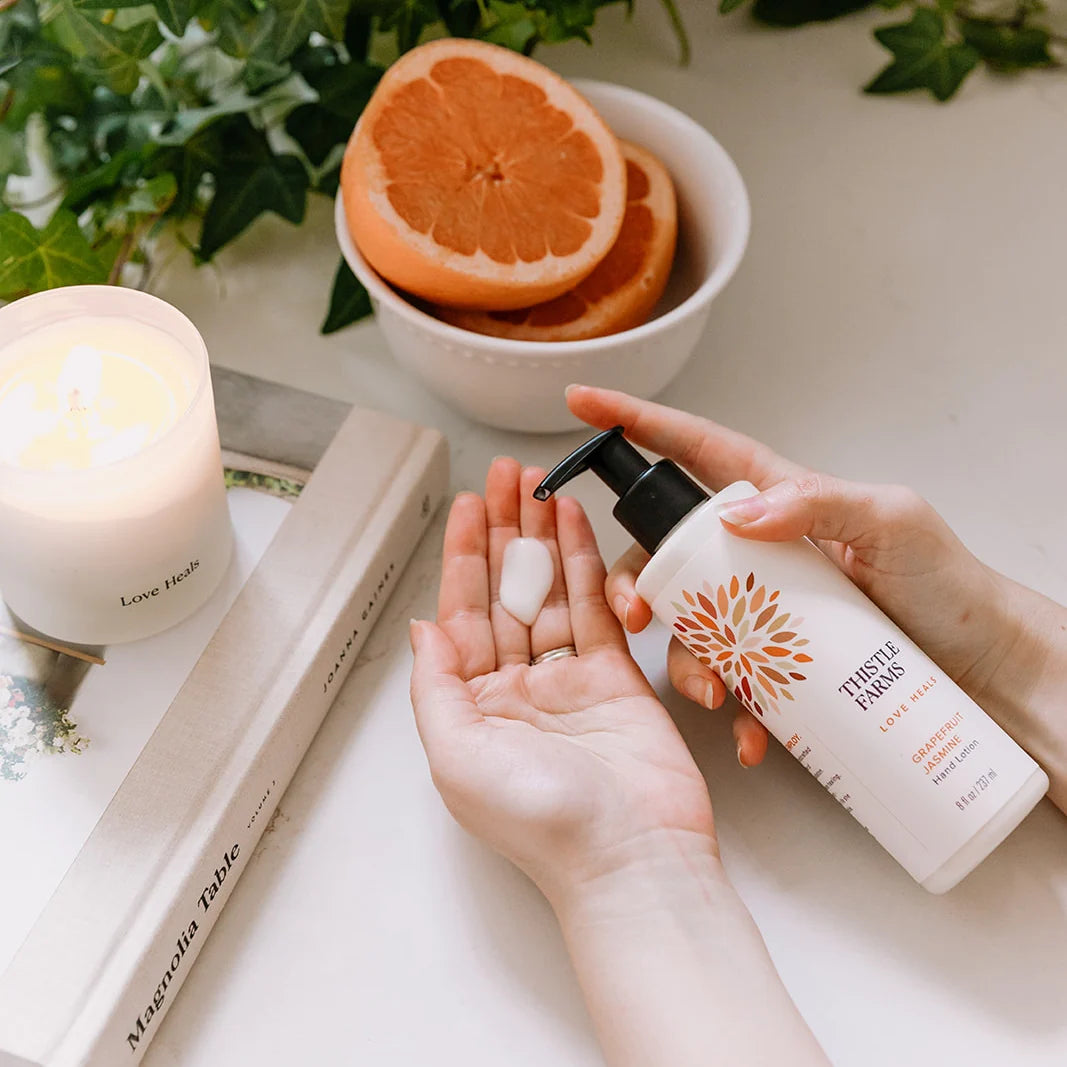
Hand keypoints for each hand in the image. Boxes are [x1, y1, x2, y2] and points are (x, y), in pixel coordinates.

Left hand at [409, 458, 717, 907]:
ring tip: (540, 485)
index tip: (467, 505)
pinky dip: (585, 564)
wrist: (631, 858)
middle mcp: (517, 688)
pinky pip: (594, 609)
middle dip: (504, 531)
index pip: (462, 613)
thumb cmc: (542, 823)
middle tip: (506, 477)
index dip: (463, 555)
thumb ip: (434, 685)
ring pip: (550, 592)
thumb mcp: (456, 755)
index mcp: (473, 707)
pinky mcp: (618, 678)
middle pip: (506, 592)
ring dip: (543, 537)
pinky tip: (576, 525)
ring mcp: (568, 681)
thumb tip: (421, 629)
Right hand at [566, 384, 1058, 776]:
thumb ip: (819, 501)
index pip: (695, 451)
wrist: (981, 668)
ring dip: (687, 663)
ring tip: (721, 694)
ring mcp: (762, 609)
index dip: (638, 424)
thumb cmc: (945, 583)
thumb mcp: (891, 522)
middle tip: (636, 617)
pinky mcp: (775, 662)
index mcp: (777, 499)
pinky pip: (732, 681)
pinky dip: (736, 712)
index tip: (585, 403)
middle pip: (667, 554)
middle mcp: (758, 552)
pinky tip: (753, 732)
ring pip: (690, 627)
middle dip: (635, 585)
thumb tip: (740, 512)